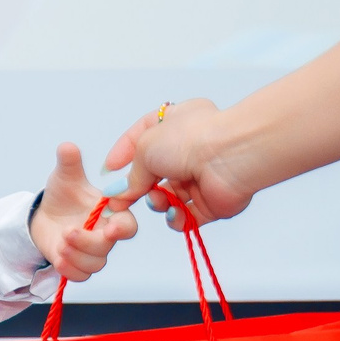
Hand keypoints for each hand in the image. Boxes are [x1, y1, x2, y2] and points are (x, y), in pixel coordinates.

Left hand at [28, 143, 139, 282]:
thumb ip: (70, 163)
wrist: (46, 217)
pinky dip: (69, 269)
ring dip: (76, 255)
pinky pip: (81, 275)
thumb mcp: (65, 177)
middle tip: (68, 232)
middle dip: (88, 242)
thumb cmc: (64, 196)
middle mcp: (105, 235)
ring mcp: (93, 252)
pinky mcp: (78, 265)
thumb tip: (67, 146)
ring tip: (60, 243)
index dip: (122, 228)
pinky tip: (58, 257)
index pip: (127, 225)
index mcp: (110, 214)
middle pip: (108, 246)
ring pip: (95, 264)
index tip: (110, 227)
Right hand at [103, 99, 256, 229]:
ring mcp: (201, 175)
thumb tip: (118, 194)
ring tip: (159, 200)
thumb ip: (130, 176)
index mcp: (175, 122)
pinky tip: (176, 213)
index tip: (110, 170)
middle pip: (155, 173)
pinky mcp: (212, 201)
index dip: (124, 152)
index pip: (143, 136)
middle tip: (122, 201)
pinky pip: (186, 216)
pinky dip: (177, 218)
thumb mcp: (145, 150)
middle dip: (138, 187)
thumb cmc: (190, 139)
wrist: (230, 157)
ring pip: (168, 197)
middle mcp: (190, 148)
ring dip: (158, 202)